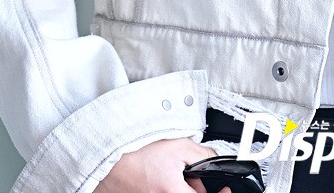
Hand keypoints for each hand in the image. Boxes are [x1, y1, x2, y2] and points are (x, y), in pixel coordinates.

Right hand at [94, 137, 218, 191]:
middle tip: (191, 174)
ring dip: (181, 189)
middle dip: (196, 189)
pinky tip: (161, 178)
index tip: (226, 190)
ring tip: (171, 173)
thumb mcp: (179, 145)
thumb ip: (203, 156)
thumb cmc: (138, 150)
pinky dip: (167, 188)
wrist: (108, 155)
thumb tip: (216, 162)